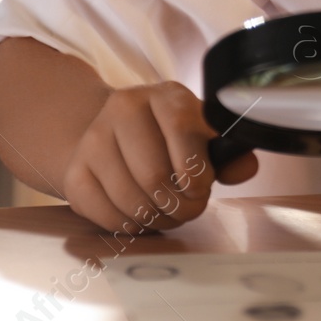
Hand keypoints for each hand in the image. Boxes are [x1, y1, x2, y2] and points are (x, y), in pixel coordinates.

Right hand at [61, 81, 257, 233]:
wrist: (117, 136)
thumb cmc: (171, 140)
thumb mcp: (203, 137)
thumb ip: (227, 155)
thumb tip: (245, 167)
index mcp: (164, 95)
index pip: (183, 134)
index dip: (197, 174)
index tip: (201, 189)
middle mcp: (124, 108)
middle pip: (154, 175)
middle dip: (178, 205)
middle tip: (186, 209)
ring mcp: (93, 138)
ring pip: (129, 199)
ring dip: (155, 218)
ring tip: (166, 213)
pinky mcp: (75, 171)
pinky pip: (104, 213)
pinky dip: (128, 225)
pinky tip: (140, 215)